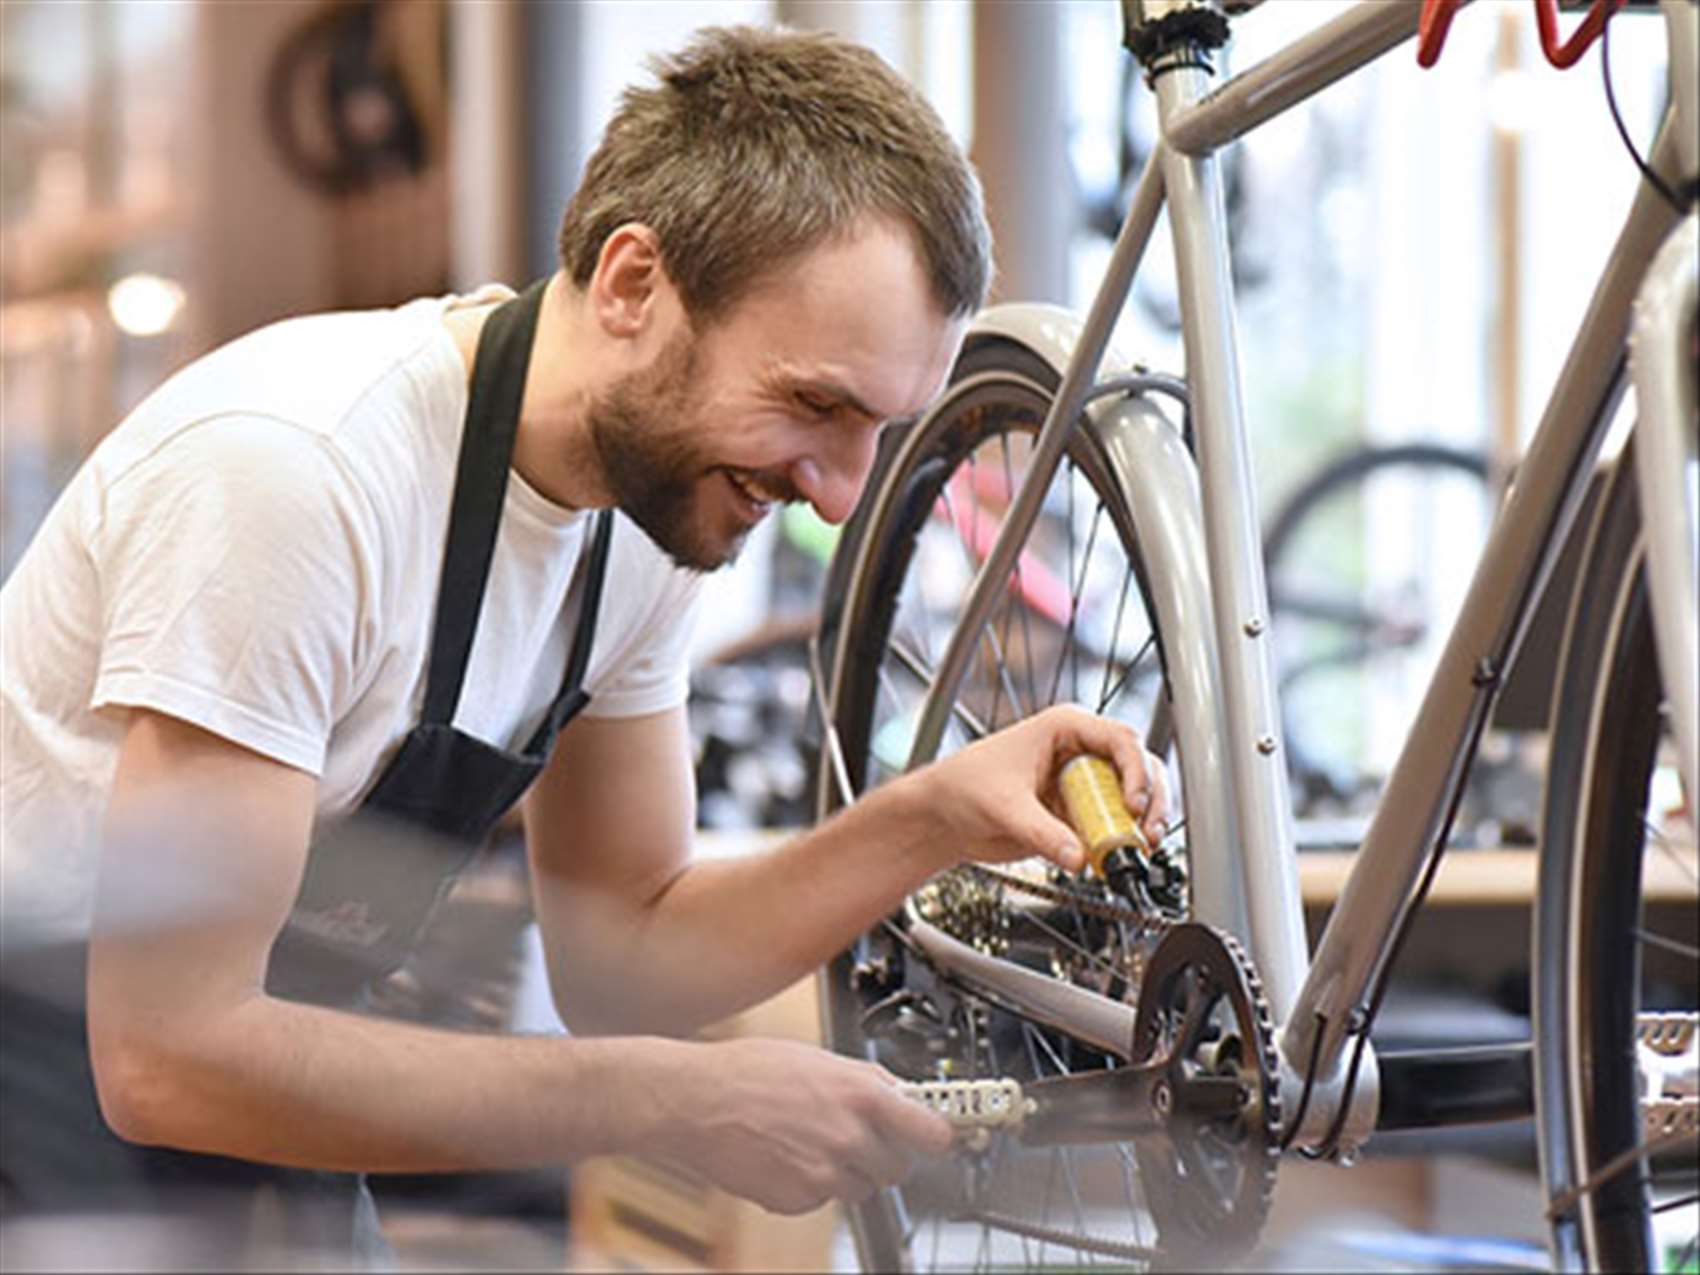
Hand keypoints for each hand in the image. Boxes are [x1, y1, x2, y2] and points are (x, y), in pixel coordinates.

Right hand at [644, 1038, 952, 1213]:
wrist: (696, 1102)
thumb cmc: (749, 1071)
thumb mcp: (819, 1058)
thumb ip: (865, 1081)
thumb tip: (900, 1095)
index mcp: (861, 1095)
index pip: (932, 1133)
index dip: (935, 1136)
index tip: (936, 1135)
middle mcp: (850, 1137)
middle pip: (899, 1168)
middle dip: (883, 1154)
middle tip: (857, 1136)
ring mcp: (825, 1173)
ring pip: (861, 1187)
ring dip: (847, 1171)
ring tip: (810, 1140)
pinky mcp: (799, 1200)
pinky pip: (823, 1199)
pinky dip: (812, 1184)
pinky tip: (787, 1155)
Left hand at [907, 704, 1168, 873]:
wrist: (942, 818)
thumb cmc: (961, 788)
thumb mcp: (1003, 807)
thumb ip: (1042, 833)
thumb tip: (1077, 856)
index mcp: (1064, 728)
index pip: (1119, 739)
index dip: (1135, 771)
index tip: (1134, 804)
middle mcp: (1080, 752)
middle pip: (1138, 767)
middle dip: (1151, 799)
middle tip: (1147, 831)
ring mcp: (1082, 785)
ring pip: (1133, 797)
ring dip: (1143, 822)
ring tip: (1142, 847)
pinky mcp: (1078, 815)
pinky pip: (1112, 826)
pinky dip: (1123, 841)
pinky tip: (1120, 858)